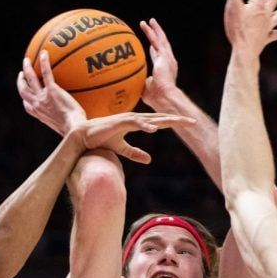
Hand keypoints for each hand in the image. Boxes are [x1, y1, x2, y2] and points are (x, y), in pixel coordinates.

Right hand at [17, 51, 85, 134]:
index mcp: (40, 114)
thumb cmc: (73, 131)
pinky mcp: (52, 91)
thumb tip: (74, 120)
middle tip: (21, 73)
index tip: (26, 94)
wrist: (75, 130)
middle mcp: (38, 105)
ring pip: (30, 79)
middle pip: (23, 91)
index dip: (25, 99)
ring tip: (27, 60)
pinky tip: (45, 53)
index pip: (28, 106)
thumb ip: (64, 121)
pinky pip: (46, 73)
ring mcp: (43, 97)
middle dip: (20, 81)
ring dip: (27, 68)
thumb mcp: (64, 128)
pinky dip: (44, 62)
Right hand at [68, 112, 194, 163]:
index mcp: (137, 123)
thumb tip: (149, 159)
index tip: (189, 124)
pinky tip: (154, 128)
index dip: (174, 122)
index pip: (159, 121)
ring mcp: (127, 119)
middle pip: (159, 117)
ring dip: (164, 120)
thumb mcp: (121, 149)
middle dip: (176, 119)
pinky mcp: (118, 122)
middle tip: (193, 121)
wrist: (83, 136)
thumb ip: (135, 153)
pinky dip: (144, 125)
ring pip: (150, 119)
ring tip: (179, 122)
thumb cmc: (101, 139)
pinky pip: (134, 123)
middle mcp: (134, 118)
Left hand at [140, 18, 178, 109]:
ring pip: (160, 39)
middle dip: (157, 36)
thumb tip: (131, 82)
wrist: (164, 96)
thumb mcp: (145, 89)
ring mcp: (167, 58)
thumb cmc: (155, 98)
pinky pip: (156, 40)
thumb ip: (140, 83)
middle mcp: (168, 62)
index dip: (155, 52)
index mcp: (164, 70)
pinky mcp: (165, 55)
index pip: (158, 58)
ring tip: (149, 21)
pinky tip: (147, 24)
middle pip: (161, 45)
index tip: (151, 46)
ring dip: (154, 30)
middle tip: (152, 27)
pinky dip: (152, 31)